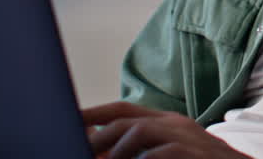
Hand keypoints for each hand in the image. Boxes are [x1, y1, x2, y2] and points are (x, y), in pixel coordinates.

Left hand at [83, 101, 252, 158]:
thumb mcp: (170, 154)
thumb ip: (142, 150)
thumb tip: (99, 150)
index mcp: (168, 122)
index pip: (123, 109)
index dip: (92, 114)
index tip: (68, 122)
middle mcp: (176, 124)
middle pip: (125, 120)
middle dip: (96, 138)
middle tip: (76, 152)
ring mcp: (187, 137)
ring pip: (137, 132)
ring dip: (113, 153)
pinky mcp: (194, 154)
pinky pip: (158, 154)